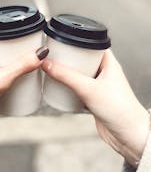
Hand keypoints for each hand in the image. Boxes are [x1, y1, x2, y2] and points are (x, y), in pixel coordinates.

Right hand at [42, 49, 149, 166]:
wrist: (128, 137)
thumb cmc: (121, 110)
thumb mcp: (89, 89)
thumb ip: (67, 76)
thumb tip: (48, 64)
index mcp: (109, 63)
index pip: (93, 44)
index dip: (79, 40)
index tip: (64, 39)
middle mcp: (105, 73)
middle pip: (84, 59)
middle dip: (69, 57)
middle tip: (55, 54)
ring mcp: (100, 86)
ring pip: (80, 74)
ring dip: (68, 73)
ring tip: (54, 69)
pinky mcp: (95, 99)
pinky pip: (79, 88)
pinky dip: (69, 87)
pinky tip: (60, 88)